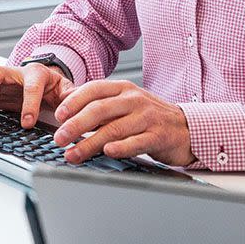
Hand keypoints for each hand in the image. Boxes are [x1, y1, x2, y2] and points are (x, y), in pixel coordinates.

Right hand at [0, 63, 73, 128]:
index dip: (29, 103)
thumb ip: (72, 97)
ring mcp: (1, 78)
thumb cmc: (54, 87)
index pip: (31, 85)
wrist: (46, 79)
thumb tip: (79, 105)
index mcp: (36, 73)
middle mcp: (15, 72)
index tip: (27, 122)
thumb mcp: (67, 91)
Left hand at [52, 80, 194, 166]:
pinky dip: (121, 147)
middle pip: (100, 110)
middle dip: (76, 125)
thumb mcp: (126, 104)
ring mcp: (147, 117)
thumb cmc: (151, 117)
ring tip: (73, 154)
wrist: (186, 128)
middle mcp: (135, 100)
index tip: (58, 115)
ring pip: (114, 129)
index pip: (94, 89)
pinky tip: (108, 152)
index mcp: (124, 89)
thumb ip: (101, 107)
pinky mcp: (158, 136)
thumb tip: (67, 115)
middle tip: (59, 138)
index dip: (74, 101)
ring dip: (90, 143)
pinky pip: (137, 142)